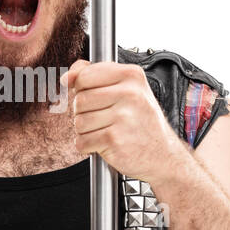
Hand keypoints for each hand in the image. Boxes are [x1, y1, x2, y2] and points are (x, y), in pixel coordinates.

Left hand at [61, 60, 185, 184]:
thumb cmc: (141, 121)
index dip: (82, 89)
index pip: (85, 75)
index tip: (94, 98)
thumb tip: (66, 78)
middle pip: (80, 100)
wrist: (162, 155)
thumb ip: (94, 75)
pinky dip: (88, 146)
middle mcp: (130, 94)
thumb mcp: (126, 88)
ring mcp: (123, 117)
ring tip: (106, 131)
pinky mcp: (115, 140)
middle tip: (104, 119)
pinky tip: (105, 144)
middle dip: (84, 112)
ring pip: (79, 122)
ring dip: (86, 131)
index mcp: (132, 75)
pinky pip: (82, 141)